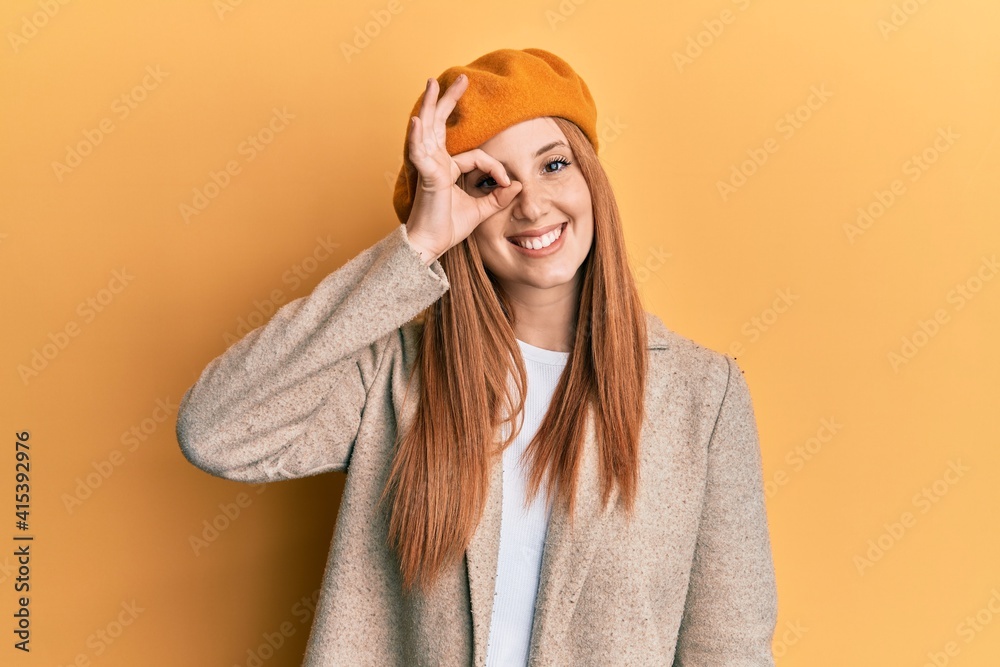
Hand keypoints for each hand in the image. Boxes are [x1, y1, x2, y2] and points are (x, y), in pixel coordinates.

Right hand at [404, 74, 521, 262]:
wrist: (430, 245)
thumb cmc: (447, 228)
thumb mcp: (480, 211)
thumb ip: (497, 199)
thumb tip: (518, 186)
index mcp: (447, 170)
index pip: (478, 157)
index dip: (496, 169)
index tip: (508, 185)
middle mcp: (436, 163)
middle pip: (442, 126)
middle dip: (450, 101)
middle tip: (461, 79)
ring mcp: (429, 167)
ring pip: (429, 129)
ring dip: (431, 105)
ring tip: (432, 83)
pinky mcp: (426, 176)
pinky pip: (421, 152)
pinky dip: (417, 136)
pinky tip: (417, 120)